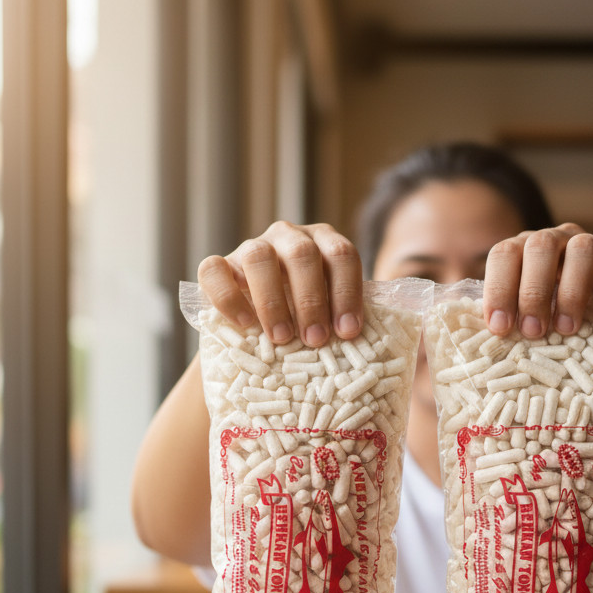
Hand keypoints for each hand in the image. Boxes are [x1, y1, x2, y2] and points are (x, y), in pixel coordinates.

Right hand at [197, 222, 363, 345]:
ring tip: (281, 338)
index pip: (342, 255)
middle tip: (315, 340)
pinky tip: (244, 324)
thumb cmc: (308, 323)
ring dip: (272, 300)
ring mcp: (252, 247)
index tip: (347, 332)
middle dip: (311, 300)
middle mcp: (289, 238)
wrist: (261, 327)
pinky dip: (228, 297)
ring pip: (258, 257)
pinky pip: (214, 269)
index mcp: (324, 243)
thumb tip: (379, 354)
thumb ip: (348, 320)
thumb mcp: (332, 315)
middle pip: (303, 255)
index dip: (347, 293)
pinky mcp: (220, 264)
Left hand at [482, 223, 592, 337]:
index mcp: (524, 252)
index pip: (504, 254)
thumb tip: (452, 336)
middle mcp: (558, 242)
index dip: (499, 289)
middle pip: (540, 247)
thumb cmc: (552, 327)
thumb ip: (498, 321)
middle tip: (533, 332)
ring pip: (583, 249)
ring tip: (567, 329)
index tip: (500, 328)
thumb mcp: (522, 321)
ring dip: (571, 291)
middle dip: (533, 292)